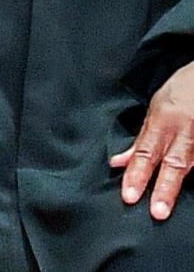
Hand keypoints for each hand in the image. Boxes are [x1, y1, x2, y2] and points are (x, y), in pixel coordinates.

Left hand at [110, 61, 193, 219]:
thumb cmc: (180, 92)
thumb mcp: (155, 109)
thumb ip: (140, 139)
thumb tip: (117, 162)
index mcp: (163, 122)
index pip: (145, 153)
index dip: (137, 175)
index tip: (129, 196)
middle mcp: (184, 132)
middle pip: (173, 164)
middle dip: (164, 189)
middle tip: (157, 212)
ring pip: (191, 165)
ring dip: (178, 187)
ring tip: (169, 208)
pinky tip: (190, 194)